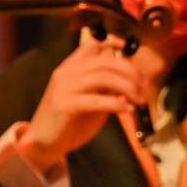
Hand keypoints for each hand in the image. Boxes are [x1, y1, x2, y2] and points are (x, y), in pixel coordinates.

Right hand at [17, 34, 147, 172]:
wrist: (43, 143)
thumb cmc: (69, 122)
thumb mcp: (93, 100)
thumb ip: (109, 88)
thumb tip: (137, 78)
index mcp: (71, 68)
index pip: (93, 44)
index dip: (115, 43)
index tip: (132, 52)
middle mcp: (66, 73)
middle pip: (105, 60)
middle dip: (130, 72)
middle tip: (143, 88)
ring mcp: (63, 88)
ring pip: (103, 76)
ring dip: (127, 87)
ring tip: (138, 100)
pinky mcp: (63, 105)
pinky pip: (96, 100)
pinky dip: (116, 104)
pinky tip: (127, 110)